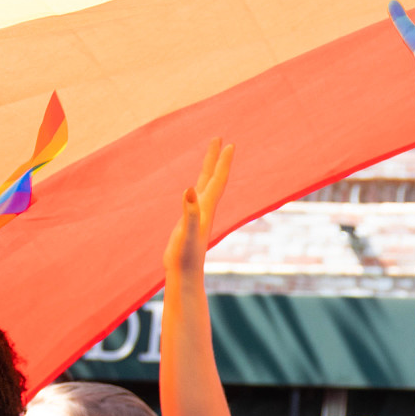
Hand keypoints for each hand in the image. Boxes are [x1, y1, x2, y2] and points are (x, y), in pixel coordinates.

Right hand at [164, 138, 233, 279]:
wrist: (185, 276)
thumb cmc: (185, 257)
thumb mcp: (186, 233)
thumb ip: (189, 212)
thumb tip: (190, 189)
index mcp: (206, 208)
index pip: (217, 180)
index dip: (222, 162)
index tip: (229, 144)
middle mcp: (204, 210)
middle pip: (212, 179)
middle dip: (215, 159)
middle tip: (219, 139)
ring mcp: (197, 216)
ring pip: (204, 187)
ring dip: (208, 171)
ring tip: (210, 157)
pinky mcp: (188, 223)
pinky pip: (195, 199)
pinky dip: (196, 187)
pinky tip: (195, 188)